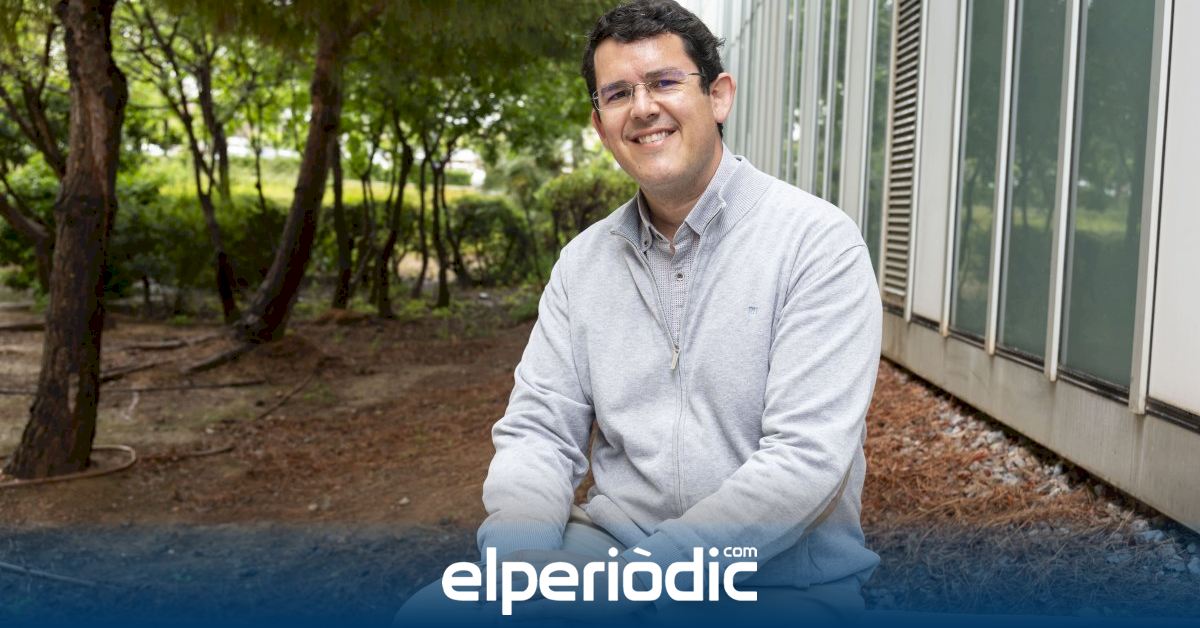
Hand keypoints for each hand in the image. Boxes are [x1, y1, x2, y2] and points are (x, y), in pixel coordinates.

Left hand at [488, 549, 647, 619]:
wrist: (634, 584)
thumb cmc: (604, 582)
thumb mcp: (576, 571)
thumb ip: (555, 571)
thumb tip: (534, 578)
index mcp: (556, 559)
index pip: (518, 558)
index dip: (495, 565)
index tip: (475, 573)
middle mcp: (554, 567)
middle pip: (512, 570)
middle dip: (486, 579)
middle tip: (463, 589)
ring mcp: (560, 584)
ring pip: (519, 587)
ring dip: (494, 595)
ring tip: (473, 605)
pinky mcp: (567, 602)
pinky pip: (535, 606)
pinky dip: (516, 610)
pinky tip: (500, 616)